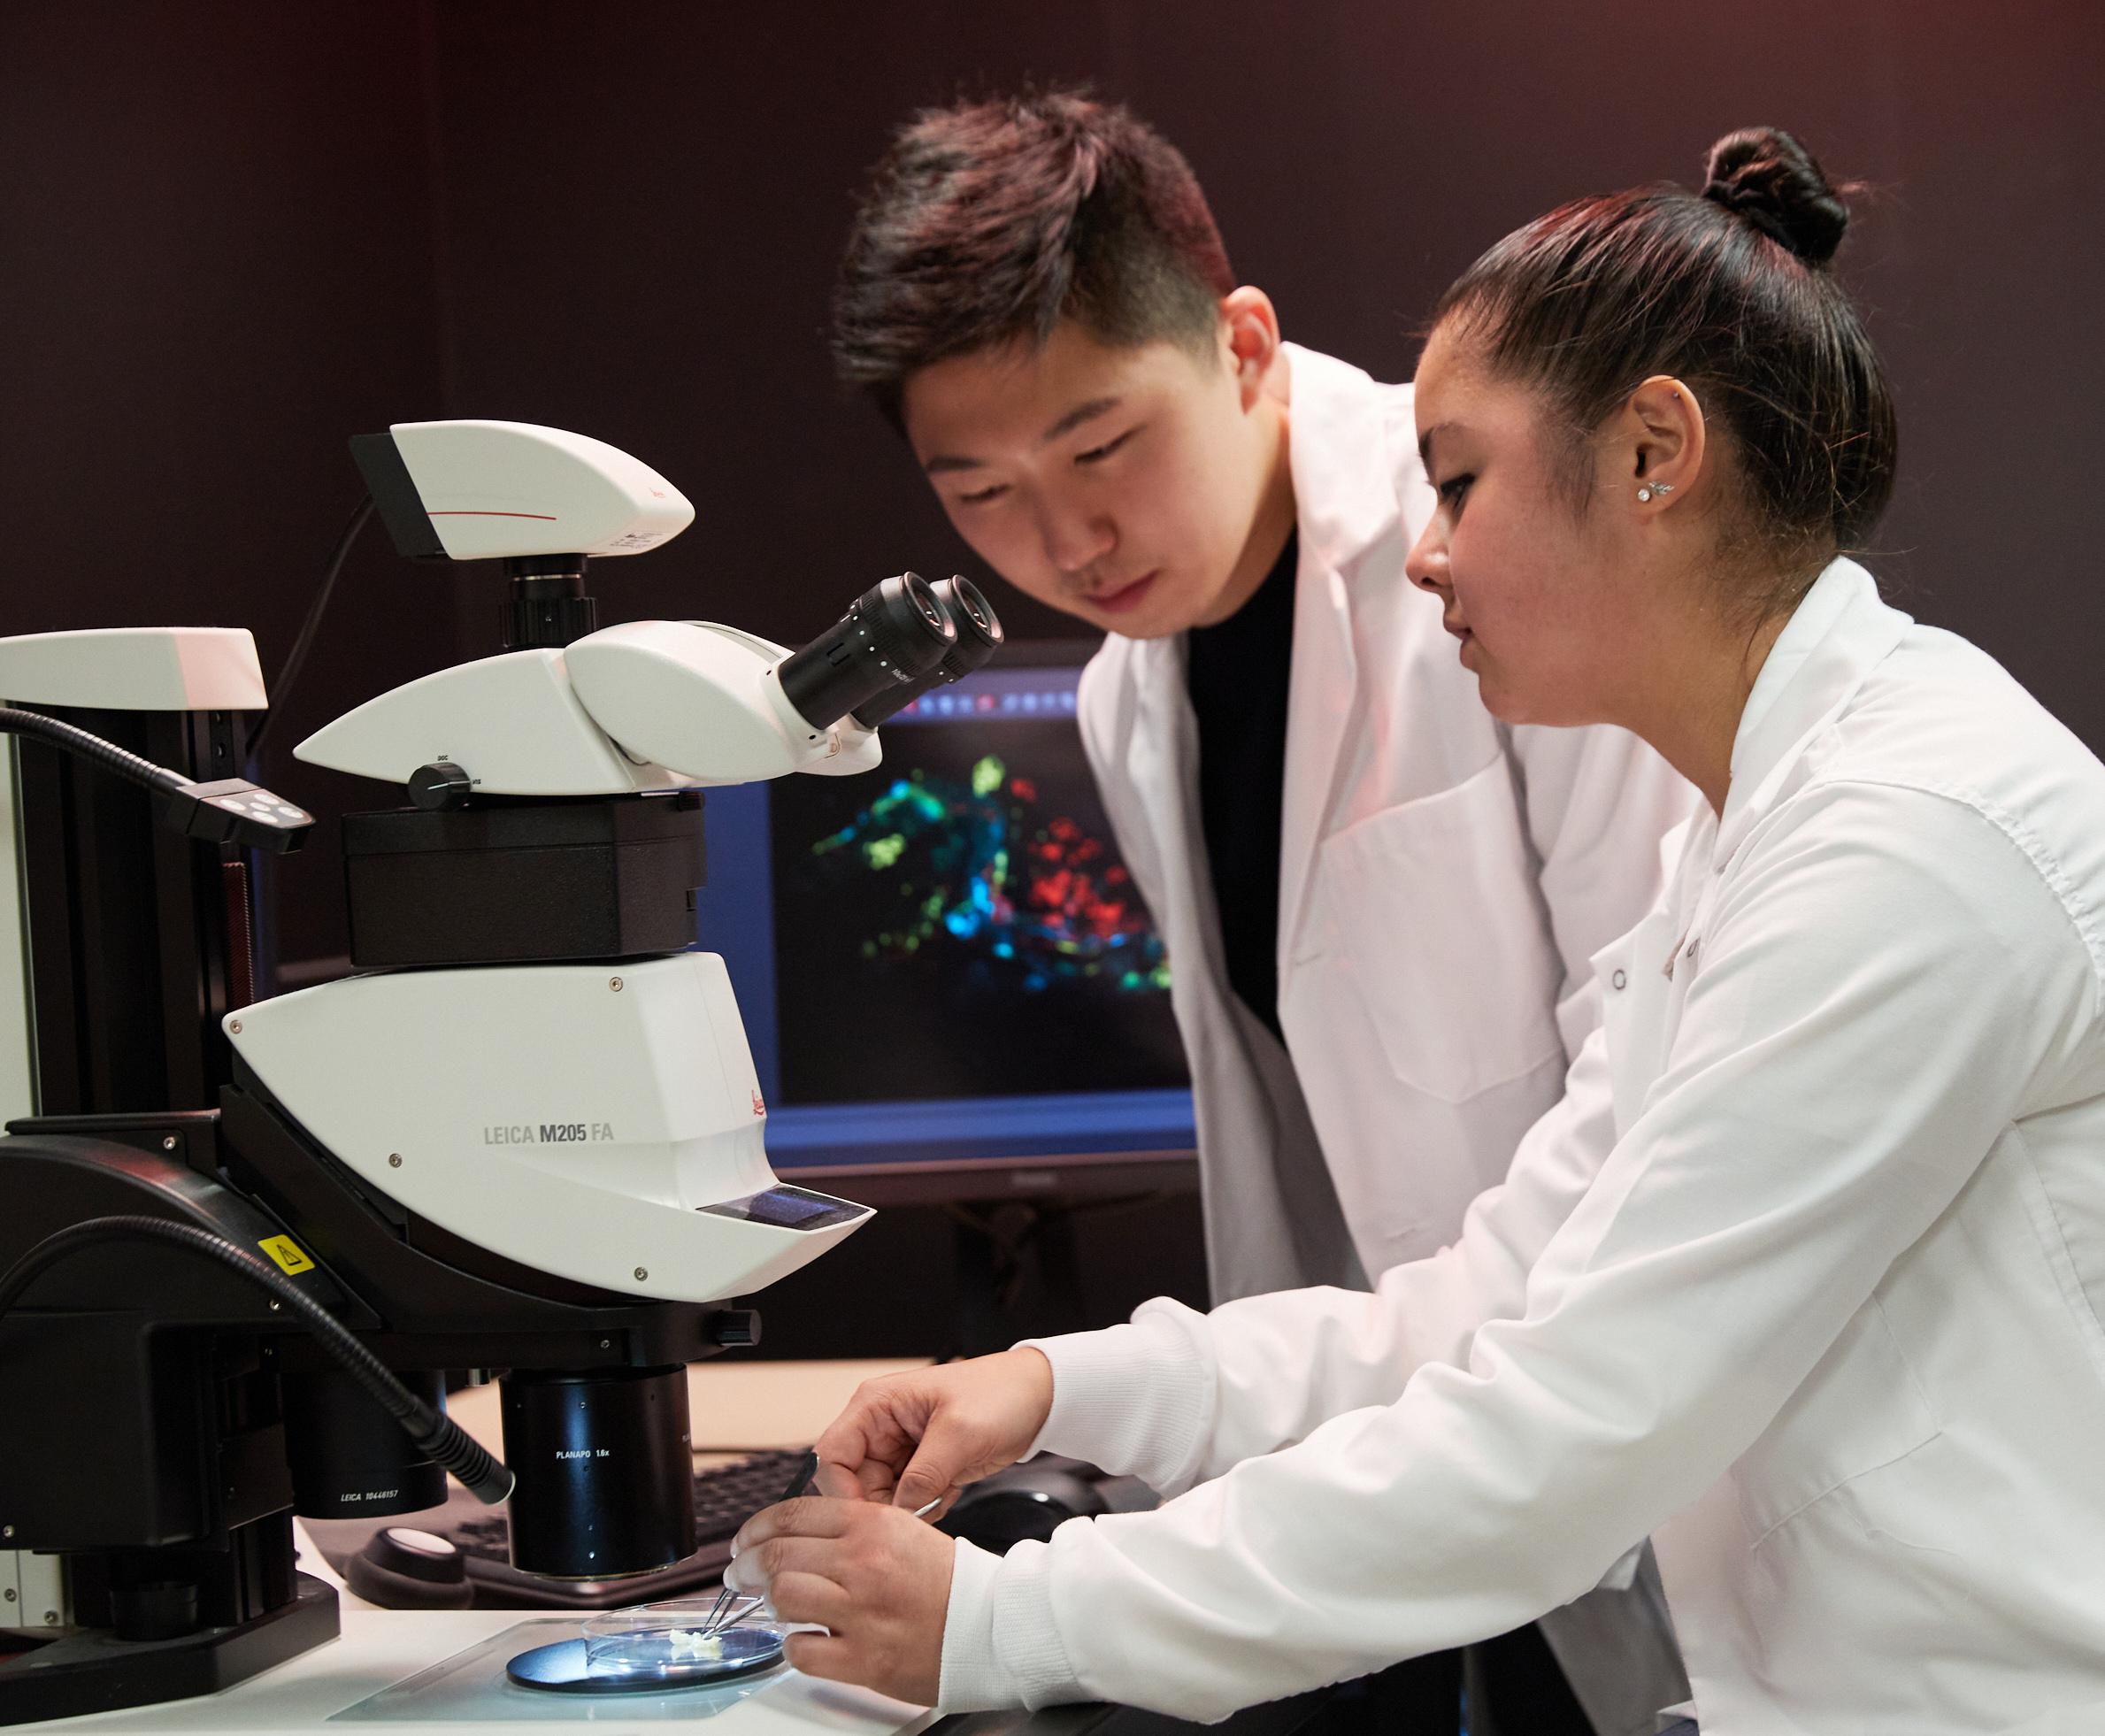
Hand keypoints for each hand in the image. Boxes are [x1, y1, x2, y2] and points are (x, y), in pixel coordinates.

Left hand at [725, 1497, 952, 1704]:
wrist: (987, 1625)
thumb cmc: (945, 1581)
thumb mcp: (901, 1529)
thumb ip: (850, 1526)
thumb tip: (794, 1531)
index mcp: (872, 1525)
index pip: (792, 1514)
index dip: (756, 1528)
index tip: (746, 1540)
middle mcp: (862, 1564)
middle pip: (777, 1555)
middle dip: (746, 1565)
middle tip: (739, 1574)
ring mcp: (861, 1612)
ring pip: (783, 1597)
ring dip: (766, 1602)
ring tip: (767, 1604)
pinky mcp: (863, 1658)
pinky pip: (801, 1651)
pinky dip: (792, 1645)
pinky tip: (801, 1639)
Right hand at [812, 1348, 1053, 1513]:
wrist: (1039, 1398)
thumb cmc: (999, 1395)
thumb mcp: (960, 1433)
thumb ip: (923, 1475)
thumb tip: (897, 1514)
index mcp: (875, 1405)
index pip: (832, 1455)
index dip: (843, 1492)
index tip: (868, 1521)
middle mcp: (880, 1427)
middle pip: (853, 1483)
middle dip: (881, 1506)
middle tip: (914, 1516)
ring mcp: (900, 1450)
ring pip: (880, 1498)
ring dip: (907, 1509)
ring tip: (941, 1496)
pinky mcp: (921, 1468)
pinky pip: (906, 1501)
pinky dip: (926, 1507)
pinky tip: (951, 1492)